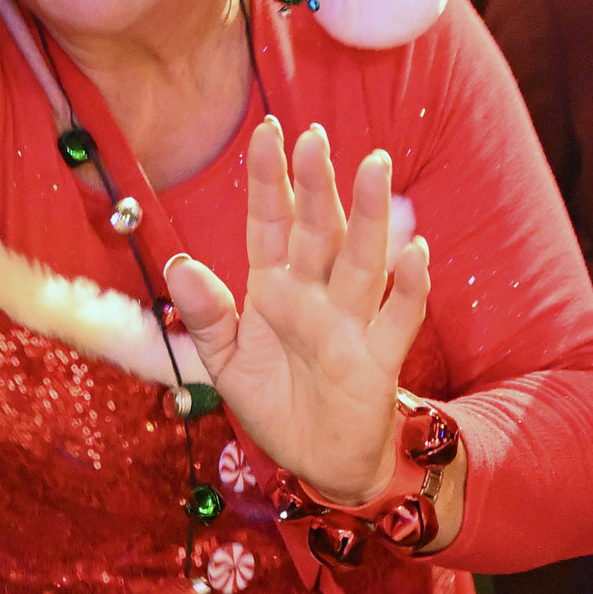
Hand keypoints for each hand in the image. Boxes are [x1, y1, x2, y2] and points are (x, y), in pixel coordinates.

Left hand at [160, 123, 433, 505]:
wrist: (319, 462)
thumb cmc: (276, 402)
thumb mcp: (225, 363)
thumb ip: (206, 317)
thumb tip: (178, 267)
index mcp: (275, 287)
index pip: (270, 223)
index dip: (268, 179)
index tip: (267, 130)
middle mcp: (315, 294)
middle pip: (318, 230)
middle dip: (316, 185)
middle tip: (314, 138)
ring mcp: (350, 322)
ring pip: (361, 259)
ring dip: (368, 216)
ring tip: (373, 168)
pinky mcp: (378, 359)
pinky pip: (398, 318)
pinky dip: (408, 288)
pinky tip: (414, 253)